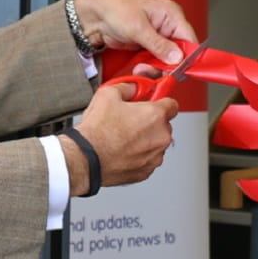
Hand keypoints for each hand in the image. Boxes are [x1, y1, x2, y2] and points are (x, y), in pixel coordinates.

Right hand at [58, 81, 177, 196]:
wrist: (86, 158)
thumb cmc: (97, 131)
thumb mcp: (108, 94)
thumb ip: (127, 87)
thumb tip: (131, 88)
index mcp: (155, 115)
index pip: (172, 104)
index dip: (161, 101)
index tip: (155, 102)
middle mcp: (161, 137)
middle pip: (164, 124)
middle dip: (150, 121)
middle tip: (131, 119)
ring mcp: (155, 156)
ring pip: (156, 143)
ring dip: (145, 139)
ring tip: (123, 137)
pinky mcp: (146, 171)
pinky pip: (148, 159)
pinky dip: (139, 155)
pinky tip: (122, 150)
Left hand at [72, 0, 196, 65]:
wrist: (94, 15)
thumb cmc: (114, 8)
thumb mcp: (138, 28)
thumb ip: (159, 44)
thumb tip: (177, 57)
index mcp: (171, 14)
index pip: (189, 39)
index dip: (187, 57)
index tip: (179, 70)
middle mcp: (167, 25)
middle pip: (180, 53)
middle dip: (167, 65)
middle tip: (156, 71)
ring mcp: (158, 37)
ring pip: (167, 60)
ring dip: (156, 68)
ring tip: (142, 68)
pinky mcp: (148, 46)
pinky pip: (155, 61)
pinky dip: (148, 67)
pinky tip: (139, 68)